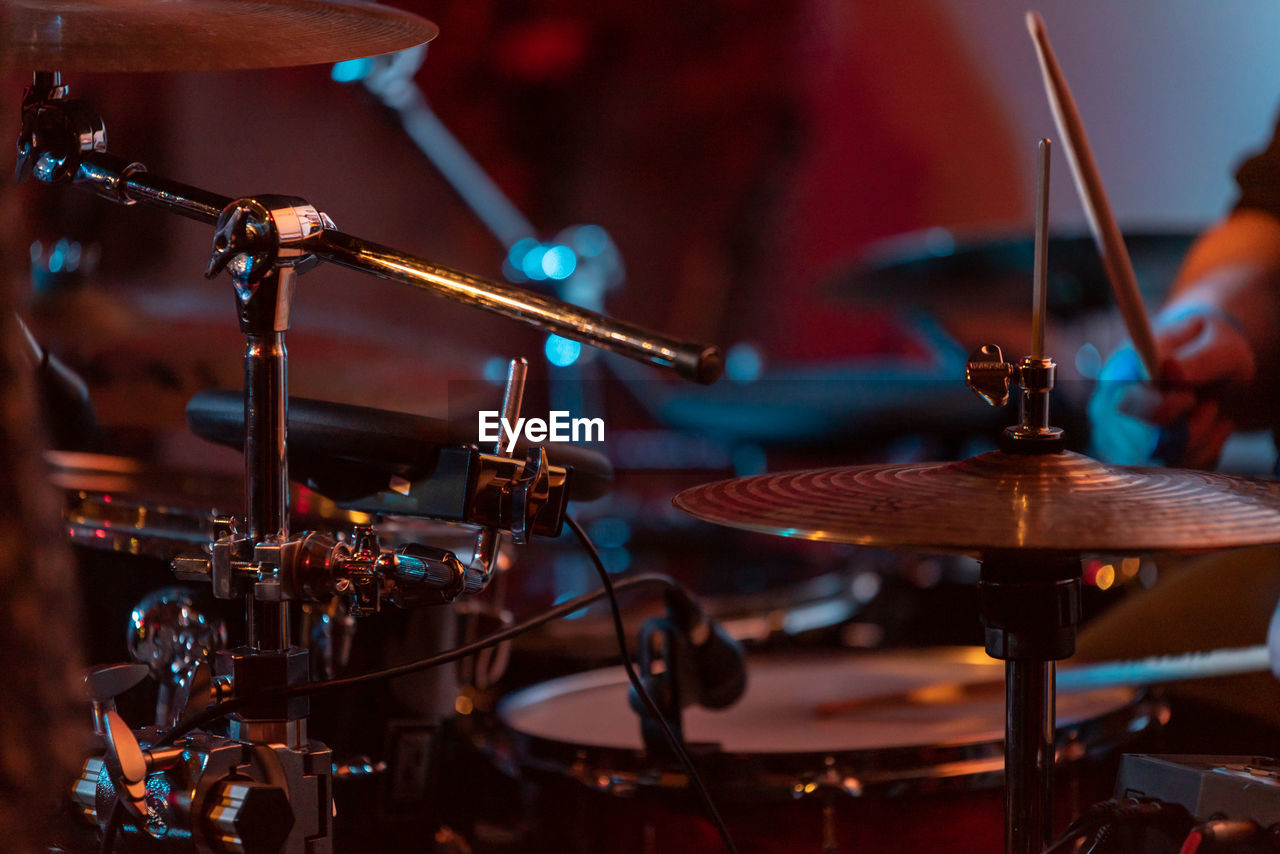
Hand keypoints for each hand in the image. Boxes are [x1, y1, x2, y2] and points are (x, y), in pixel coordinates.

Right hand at [1087, 307, 1253, 467]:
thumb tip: (1171, 370)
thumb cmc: (1212, 350)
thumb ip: (1198, 359)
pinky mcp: (1135, 456)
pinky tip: (1213, 431)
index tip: (1191, 397)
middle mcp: (1110, 405)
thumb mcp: (1219, 345)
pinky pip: (1171, 473)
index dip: (1162, 410)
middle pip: (1136, 443)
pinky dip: (1203, 456)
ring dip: (1198, 443)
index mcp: (1121, 369)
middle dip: (1187, 432)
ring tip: (1212, 413)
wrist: (1214, 366)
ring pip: (1153, 463)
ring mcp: (1118, 434)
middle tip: (1210, 406)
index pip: (1125, 404)